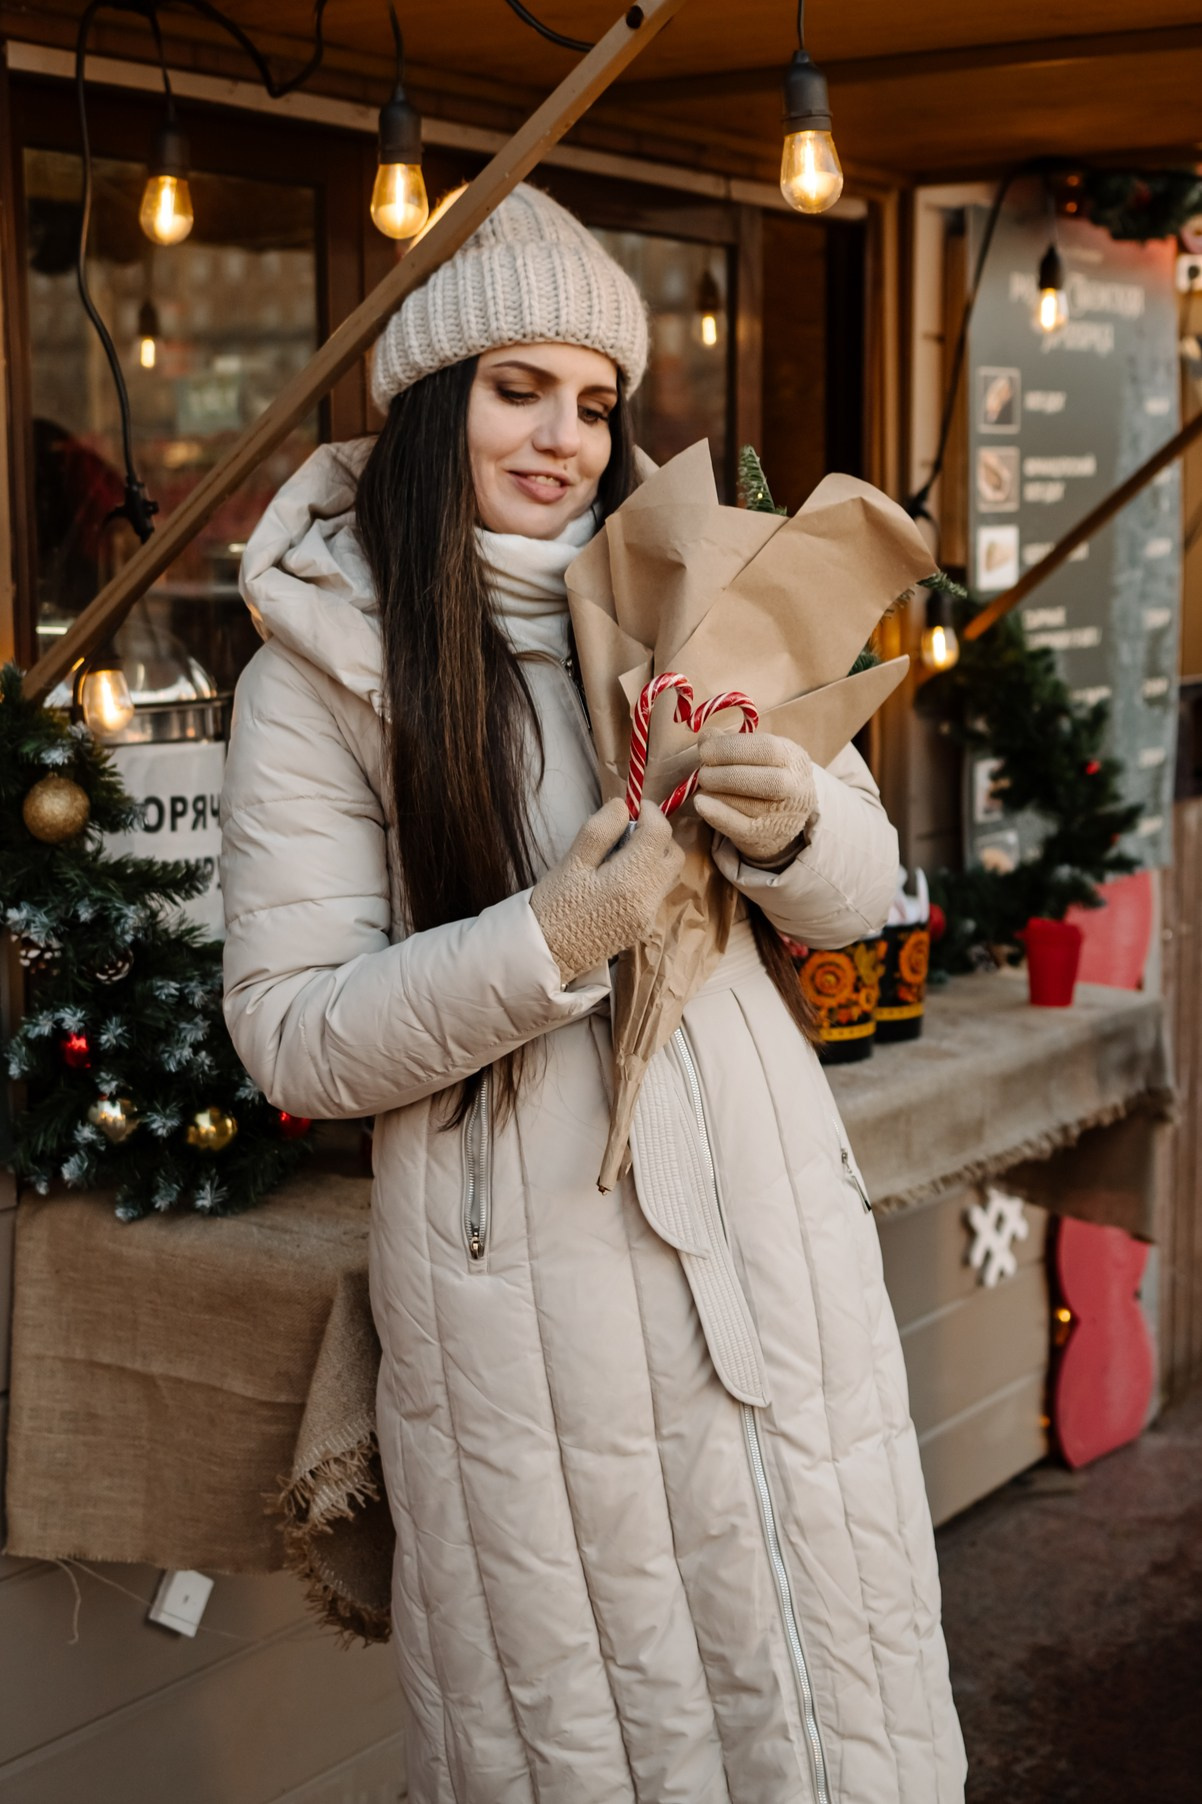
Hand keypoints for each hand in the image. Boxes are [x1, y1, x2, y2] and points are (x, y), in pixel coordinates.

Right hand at [530, 797, 684, 983]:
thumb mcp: (571, 863)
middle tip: (628, 830)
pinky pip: (658, 893)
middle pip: (674, 854)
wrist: (546, 954)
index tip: (634, 806)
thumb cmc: (553, 907)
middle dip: (657, 835)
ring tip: (622, 855)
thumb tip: (623, 806)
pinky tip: (619, 878)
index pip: (659, 834)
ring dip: (655, 856)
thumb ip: (600, 831)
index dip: (651, 812)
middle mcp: (647, 899)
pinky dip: (648, 877)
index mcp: (628, 879)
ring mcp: (648, 916)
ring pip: (669, 874)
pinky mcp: (644, 927)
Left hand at [694, 731, 816, 866]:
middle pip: (759, 780)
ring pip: (744, 803)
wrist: (787, 815)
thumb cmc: (767, 774)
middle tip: (703, 772)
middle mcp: (793, 787)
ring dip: (716, 792)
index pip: (766, 749)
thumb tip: (706, 737)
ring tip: (706, 786)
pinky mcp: (761, 835)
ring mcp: (779, 814)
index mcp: (793, 758)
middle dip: (722, 773)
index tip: (705, 750)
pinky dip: (716, 814)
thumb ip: (732, 742)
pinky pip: (737, 826)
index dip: (730, 747)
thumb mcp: (759, 753)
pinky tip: (701, 802)